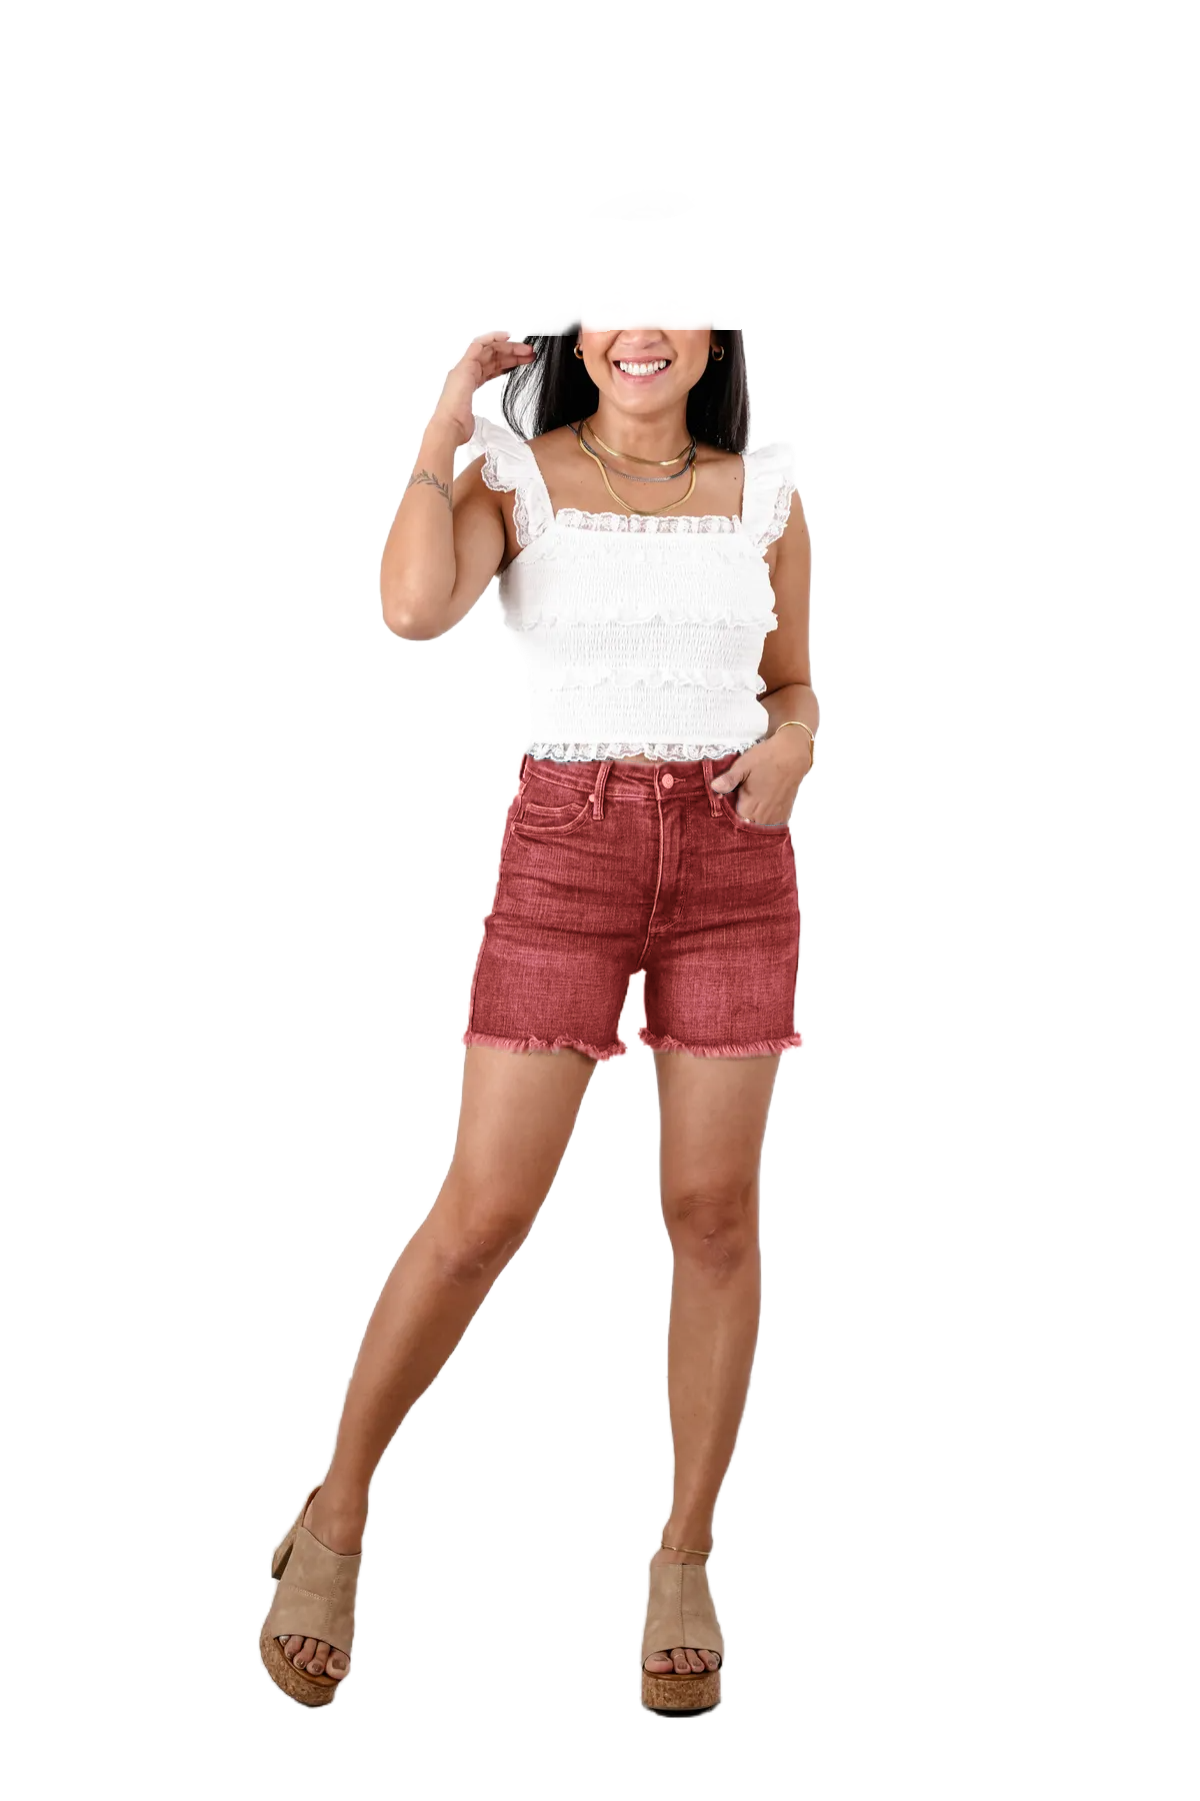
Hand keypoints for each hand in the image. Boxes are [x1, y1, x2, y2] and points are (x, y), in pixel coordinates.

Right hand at [433, 330, 535, 447]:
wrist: (450, 427)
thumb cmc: (459, 426)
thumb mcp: (477, 419)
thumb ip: (481, 415)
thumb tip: (486, 428)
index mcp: (469, 384)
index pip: (491, 368)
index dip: (509, 363)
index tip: (524, 362)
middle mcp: (466, 373)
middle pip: (492, 357)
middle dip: (513, 353)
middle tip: (530, 354)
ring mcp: (465, 368)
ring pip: (489, 349)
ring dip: (509, 347)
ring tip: (527, 350)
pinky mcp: (465, 365)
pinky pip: (479, 344)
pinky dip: (493, 337)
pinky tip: (508, 336)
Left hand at [710, 732, 811, 824]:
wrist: (793, 754)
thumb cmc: (768, 758)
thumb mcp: (743, 765)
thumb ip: (729, 779)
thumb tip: (714, 787)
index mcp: (750, 806)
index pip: (734, 824)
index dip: (727, 820)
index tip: (723, 812)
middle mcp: (763, 815)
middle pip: (747, 829)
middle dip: (739, 823)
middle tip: (735, 810)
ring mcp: (776, 816)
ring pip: (760, 829)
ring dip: (753, 824)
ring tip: (749, 813)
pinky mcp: (785, 813)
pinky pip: (773, 826)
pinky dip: (766, 823)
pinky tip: (762, 814)